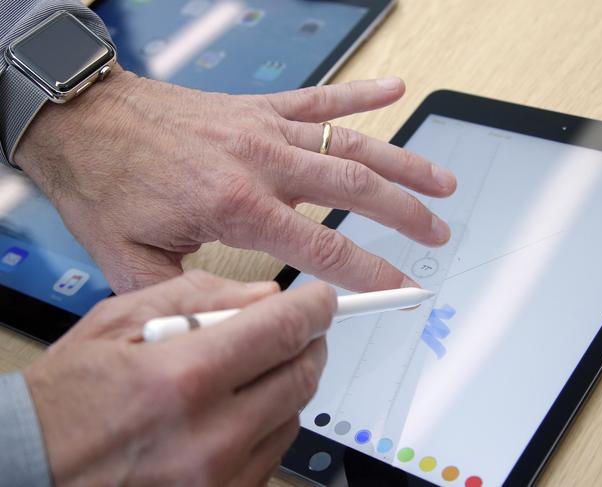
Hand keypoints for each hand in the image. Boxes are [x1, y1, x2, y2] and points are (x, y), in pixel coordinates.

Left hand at [15, 67, 455, 292]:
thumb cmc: (106, 184)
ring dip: (401, 162)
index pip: (323, 249)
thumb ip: (192, 294)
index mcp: (236, 204)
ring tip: (441, 180)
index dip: (371, 273)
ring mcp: (264, 128)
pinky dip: (359, 95)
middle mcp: (262, 161)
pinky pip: (318, 99)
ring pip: (349, 144)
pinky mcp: (257, 107)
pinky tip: (394, 90)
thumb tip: (240, 315)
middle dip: (406, 215)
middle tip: (440, 234)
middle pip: (354, 190)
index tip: (404, 288)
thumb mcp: (132, 259)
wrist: (83, 120)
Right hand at [25, 271, 335, 486]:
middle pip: (301, 373)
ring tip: (252, 365)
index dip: (314, 307)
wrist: (35, 466)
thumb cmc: (68, 397)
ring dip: (288, 378)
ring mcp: (220, 476)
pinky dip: (271, 417)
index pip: (282, 331)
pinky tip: (241, 404)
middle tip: (294, 326)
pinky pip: (275, 449)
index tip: (321, 300)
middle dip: (308, 340)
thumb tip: (264, 295)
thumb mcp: (117, 321)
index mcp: (182, 379)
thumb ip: (199, 297)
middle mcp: (210, 436)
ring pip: (295, 411)